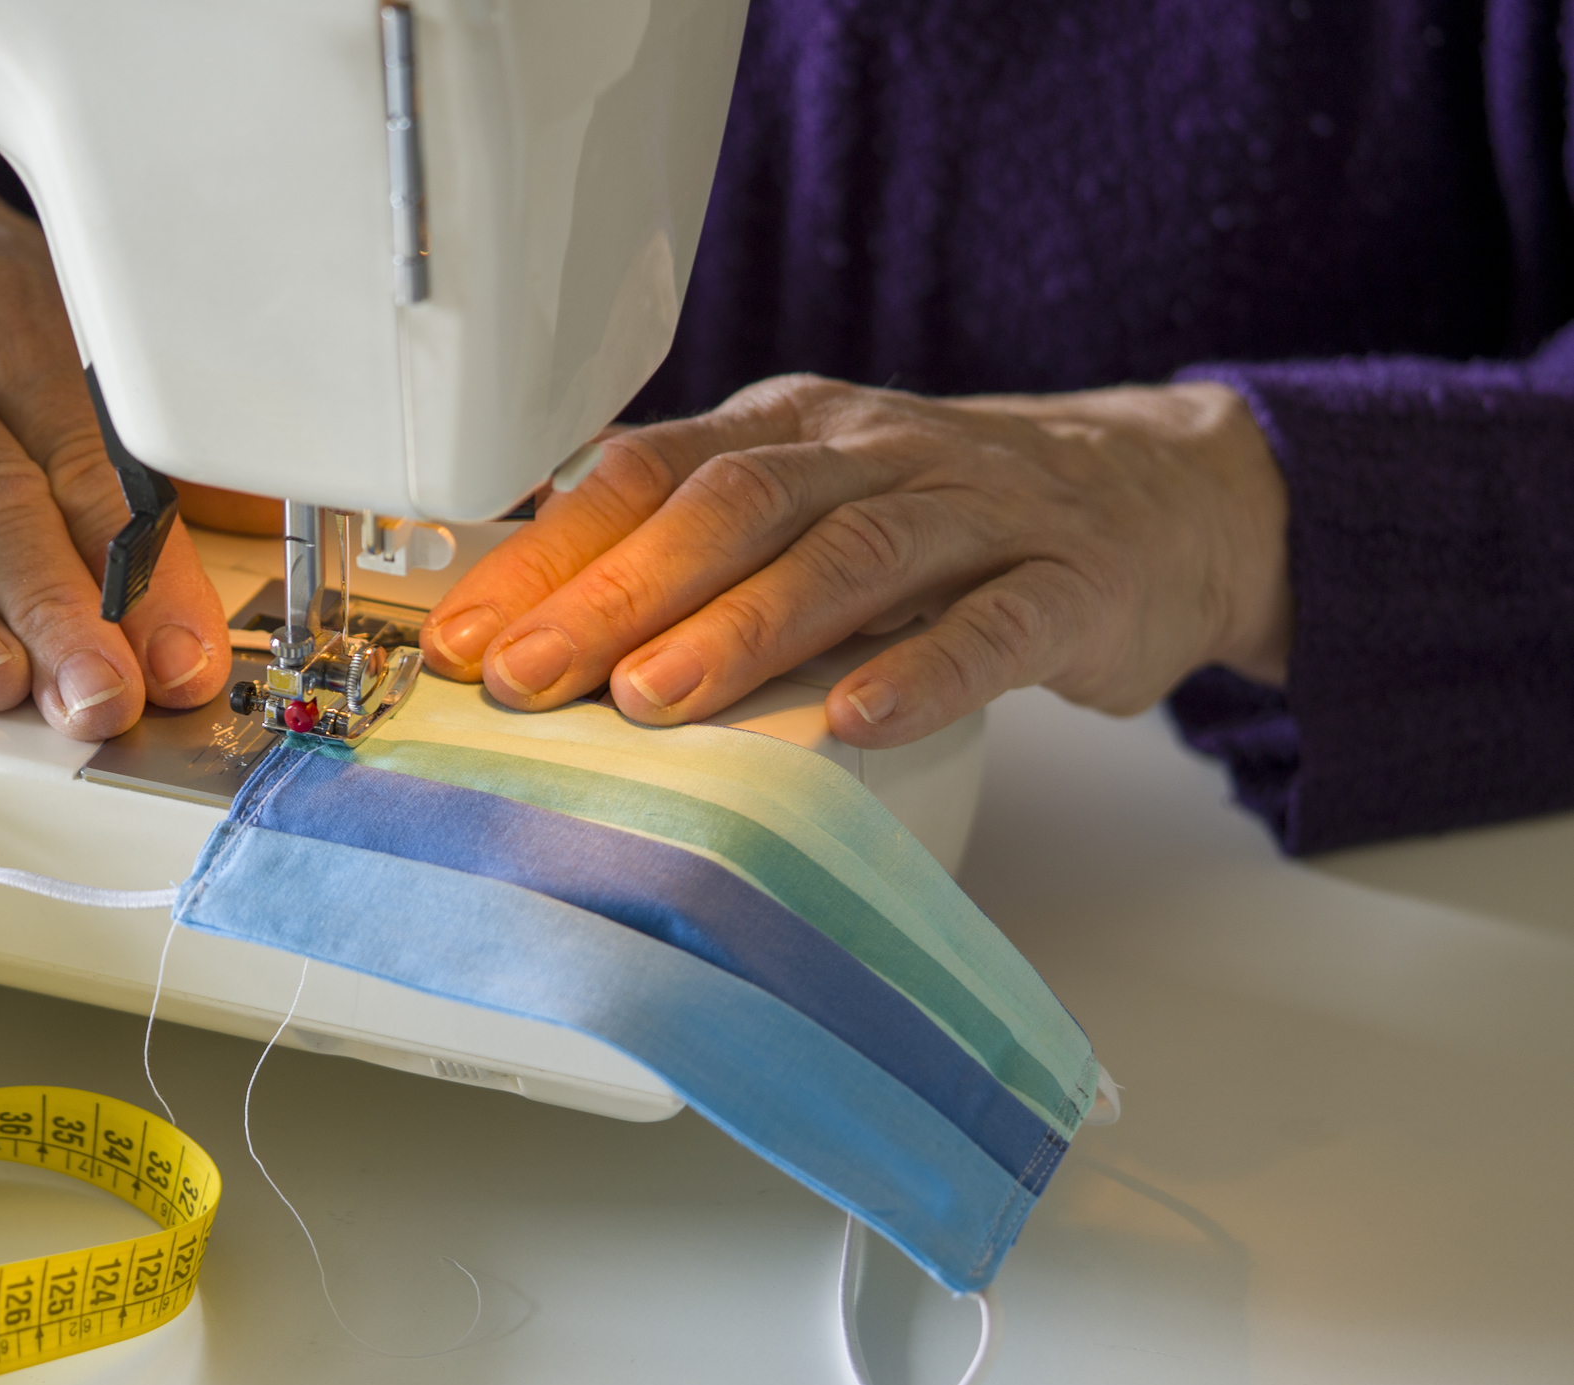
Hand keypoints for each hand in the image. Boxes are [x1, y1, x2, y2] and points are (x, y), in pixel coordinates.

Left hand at [419, 375, 1290, 745]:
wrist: (1154, 501)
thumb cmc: (942, 520)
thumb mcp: (809, 497)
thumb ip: (692, 539)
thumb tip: (529, 598)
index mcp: (788, 428)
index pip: (647, 473)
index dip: (552, 553)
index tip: (467, 635)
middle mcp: (873, 453)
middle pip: (732, 507)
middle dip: (617, 592)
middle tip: (529, 674)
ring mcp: (976, 511)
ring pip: (850, 554)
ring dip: (743, 627)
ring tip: (656, 697)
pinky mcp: (1069, 584)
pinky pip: (994, 624)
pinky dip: (924, 670)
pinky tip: (858, 721)